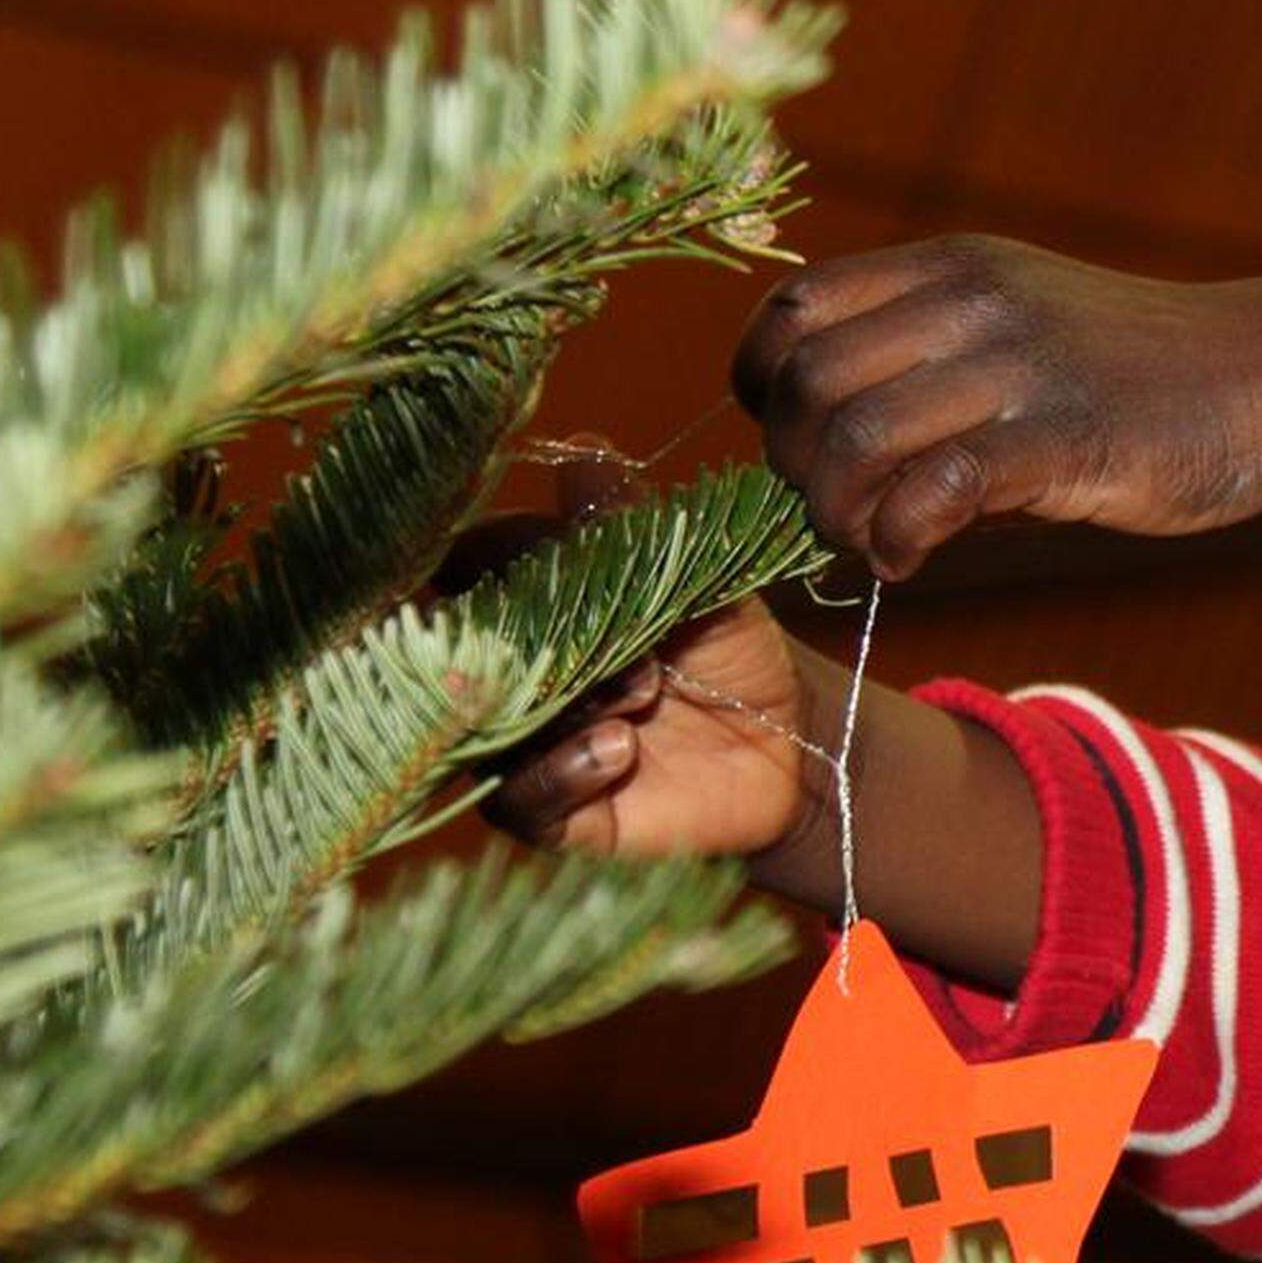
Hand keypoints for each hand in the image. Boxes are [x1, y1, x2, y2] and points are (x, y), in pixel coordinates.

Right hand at [462, 449, 825, 868]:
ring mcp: (524, 743)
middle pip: (470, 649)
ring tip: (641, 692)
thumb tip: (577, 450)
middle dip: (536, 637)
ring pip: (488, 725)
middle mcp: (512, 673)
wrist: (791, 742)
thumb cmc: (730, 647)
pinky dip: (560, 773)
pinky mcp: (551, 812)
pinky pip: (516, 800)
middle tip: (623, 637)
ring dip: (562, 705)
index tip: (543, 551)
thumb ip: (631, 522)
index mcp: (533, 602)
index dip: (491, 557)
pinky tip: (620, 751)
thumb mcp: (696, 574)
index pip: (470, 567)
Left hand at [728, 234, 1261, 578]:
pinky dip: (899, 537)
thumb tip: (818, 457)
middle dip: (795, 466)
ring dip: (837, 514)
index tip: (797, 439)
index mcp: (948, 266)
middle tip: (837, 513)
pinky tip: (913, 558)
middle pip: (808, 381)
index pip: (792, 310)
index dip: (764, 385)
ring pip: (854, 439)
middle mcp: (969, 301)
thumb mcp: (1017, 333)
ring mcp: (1015, 365)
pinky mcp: (1062, 436)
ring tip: (872, 544)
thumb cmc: (1133, 376)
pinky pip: (934, 488)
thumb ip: (922, 368)